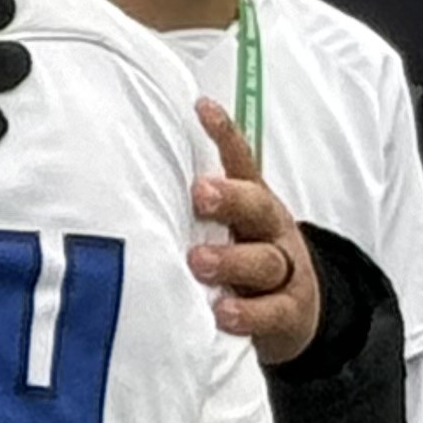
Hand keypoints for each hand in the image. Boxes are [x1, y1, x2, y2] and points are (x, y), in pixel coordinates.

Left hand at [188, 100, 319, 365]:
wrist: (294, 311)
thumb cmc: (239, 261)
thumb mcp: (220, 228)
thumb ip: (191, 206)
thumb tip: (128, 172)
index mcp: (253, 203)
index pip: (242, 162)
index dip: (225, 135)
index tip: (201, 109)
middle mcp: (271, 231)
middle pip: (258, 207)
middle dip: (230, 199)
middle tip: (200, 194)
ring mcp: (284, 271)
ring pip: (265, 261)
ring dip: (232, 260)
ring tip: (198, 262)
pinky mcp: (289, 311)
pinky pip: (273, 311)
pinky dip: (249, 313)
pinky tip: (223, 313)